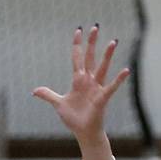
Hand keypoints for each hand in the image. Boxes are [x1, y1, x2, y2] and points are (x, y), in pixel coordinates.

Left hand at [33, 26, 129, 146]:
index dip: (77, 44)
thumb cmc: (73, 118)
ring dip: (107, 55)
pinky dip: (119, 79)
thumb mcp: (58, 104)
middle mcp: (89, 80)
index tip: (78, 30)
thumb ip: (48, 95)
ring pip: (102, 68)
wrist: (83, 132)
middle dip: (91, 43)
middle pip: (90, 57)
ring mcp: (96, 88)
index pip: (77, 58)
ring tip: (113, 42)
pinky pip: (112, 87)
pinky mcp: (102, 98)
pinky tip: (125, 70)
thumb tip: (34, 91)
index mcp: (78, 80)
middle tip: (95, 27)